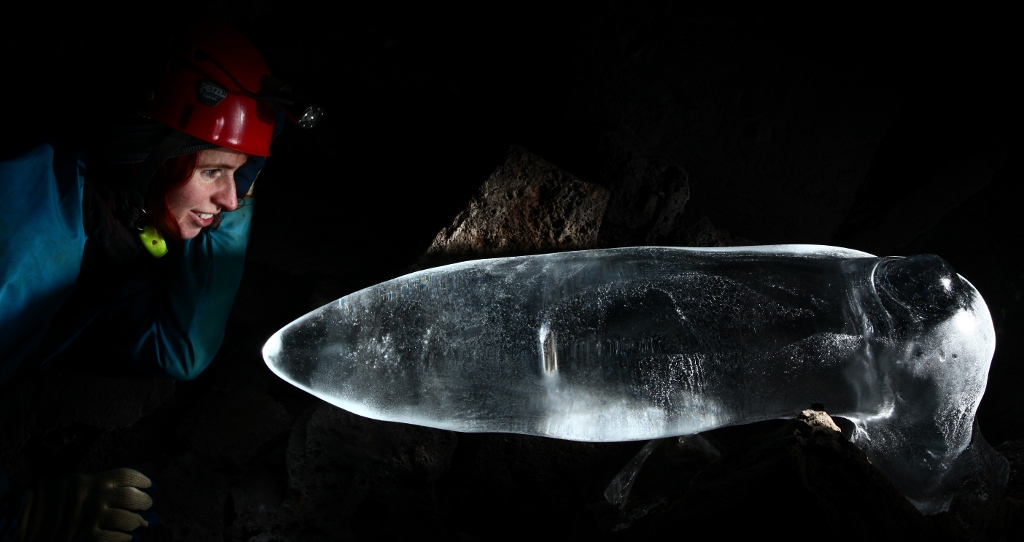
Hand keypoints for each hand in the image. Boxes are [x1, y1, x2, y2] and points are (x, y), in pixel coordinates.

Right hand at [18, 468, 152, 541]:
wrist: (30, 521)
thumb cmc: (56, 501)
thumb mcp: (78, 483)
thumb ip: (102, 483)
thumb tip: (137, 488)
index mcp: (94, 481)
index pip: (129, 476)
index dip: (143, 481)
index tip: (151, 485)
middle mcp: (97, 497)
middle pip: (134, 498)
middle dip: (145, 503)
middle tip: (147, 506)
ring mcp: (94, 518)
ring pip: (129, 520)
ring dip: (136, 523)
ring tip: (138, 523)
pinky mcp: (90, 537)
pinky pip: (119, 538)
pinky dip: (126, 538)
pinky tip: (128, 537)